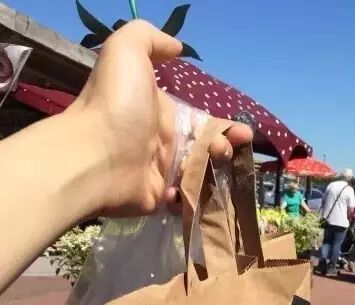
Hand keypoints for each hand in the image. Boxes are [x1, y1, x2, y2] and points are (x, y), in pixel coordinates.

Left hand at [70, 20, 251, 217]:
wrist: (95, 157)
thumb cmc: (115, 105)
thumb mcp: (126, 52)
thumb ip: (150, 39)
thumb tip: (177, 49)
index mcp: (162, 114)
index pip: (201, 121)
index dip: (225, 127)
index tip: (243, 131)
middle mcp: (163, 143)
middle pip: (206, 149)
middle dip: (225, 148)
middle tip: (225, 149)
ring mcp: (161, 173)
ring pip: (200, 174)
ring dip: (216, 169)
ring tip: (218, 163)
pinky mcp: (158, 198)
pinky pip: (185, 199)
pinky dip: (196, 194)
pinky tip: (195, 183)